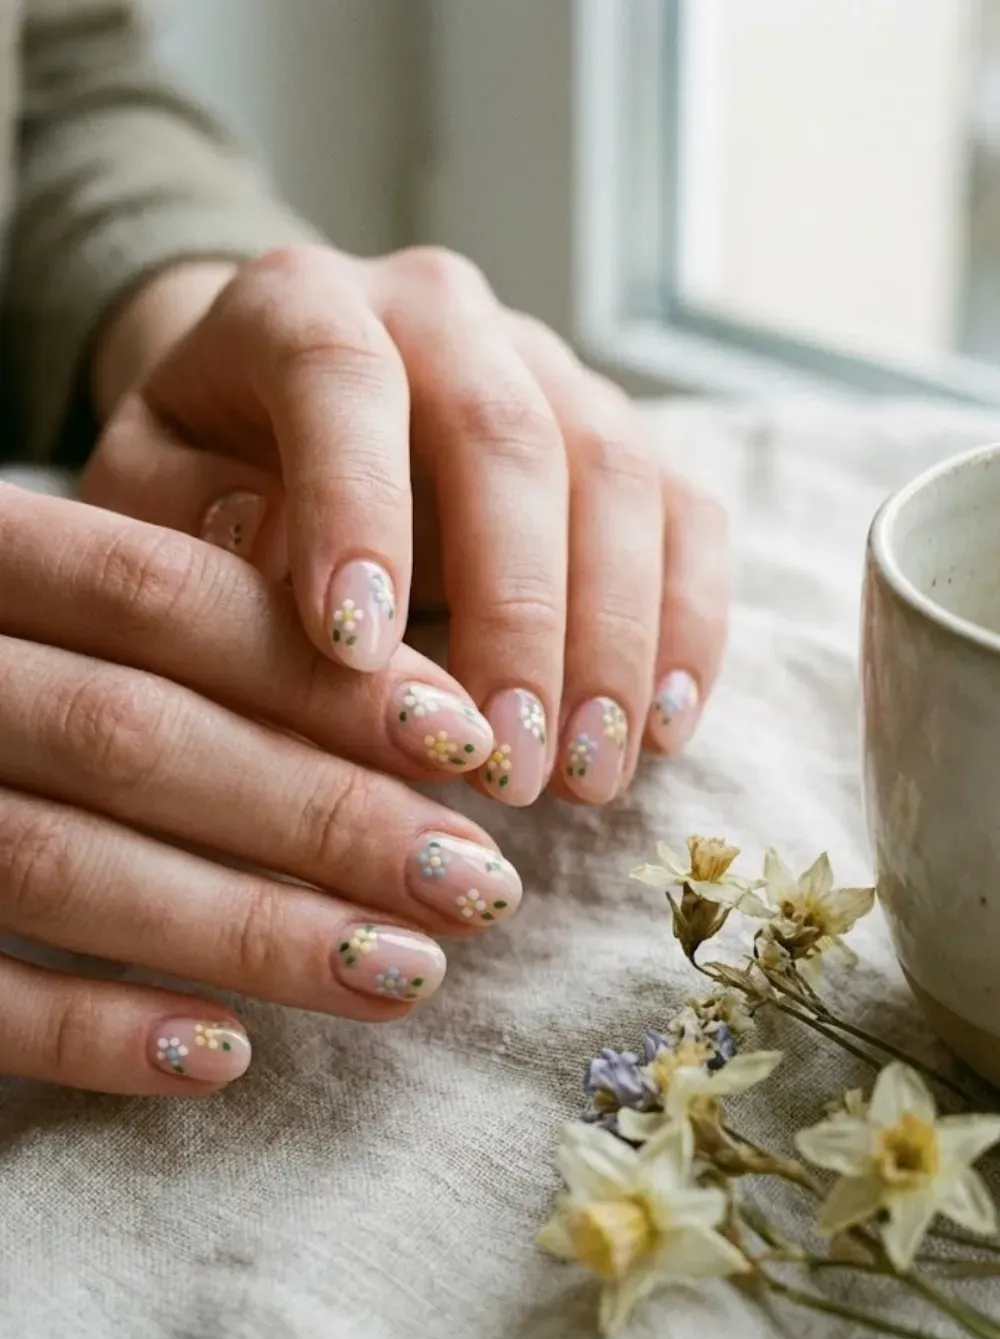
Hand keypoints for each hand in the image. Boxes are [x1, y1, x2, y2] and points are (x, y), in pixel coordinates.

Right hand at [0, 483, 521, 1093]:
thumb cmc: (18, 687)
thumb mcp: (62, 619)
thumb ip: (187, 639)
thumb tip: (420, 715)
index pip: (157, 594)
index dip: (315, 671)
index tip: (466, 742)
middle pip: (132, 735)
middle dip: (322, 813)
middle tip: (476, 882)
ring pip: (61, 864)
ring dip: (251, 928)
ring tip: (406, 973)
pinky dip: (94, 1031)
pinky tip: (226, 1057)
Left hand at [82, 246, 728, 807]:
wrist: (272, 412)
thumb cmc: (202, 477)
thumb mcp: (149, 503)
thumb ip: (191, 536)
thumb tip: (301, 608)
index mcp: (298, 305)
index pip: (337, 378)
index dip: (356, 508)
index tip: (356, 653)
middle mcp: (439, 313)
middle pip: (510, 436)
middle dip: (518, 615)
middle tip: (508, 767)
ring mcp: (547, 367)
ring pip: (618, 474)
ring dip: (613, 641)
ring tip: (589, 779)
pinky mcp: (618, 433)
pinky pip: (685, 512)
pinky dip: (686, 623)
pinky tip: (664, 730)